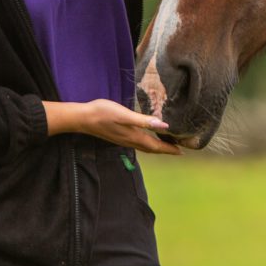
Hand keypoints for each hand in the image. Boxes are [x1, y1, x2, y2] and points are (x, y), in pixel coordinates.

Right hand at [44, 100, 181, 154]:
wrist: (83, 118)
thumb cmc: (103, 113)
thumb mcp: (125, 115)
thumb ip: (144, 121)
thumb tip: (164, 126)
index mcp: (134, 136)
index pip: (156, 146)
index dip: (169, 149)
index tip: (182, 151)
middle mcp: (130, 140)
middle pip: (152, 148)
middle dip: (165, 149)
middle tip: (178, 149)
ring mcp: (123, 139)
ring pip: (144, 146)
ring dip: (156, 146)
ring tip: (166, 144)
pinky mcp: (118, 135)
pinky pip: (137, 142)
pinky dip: (146, 141)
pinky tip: (146, 136)